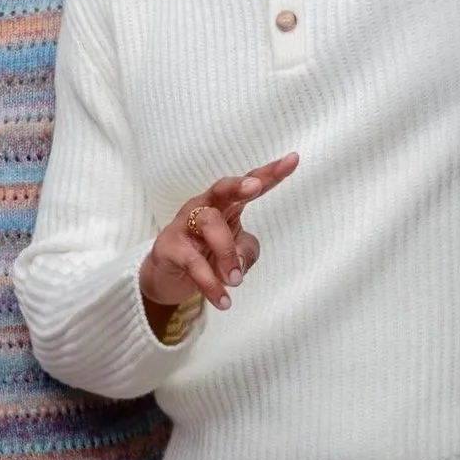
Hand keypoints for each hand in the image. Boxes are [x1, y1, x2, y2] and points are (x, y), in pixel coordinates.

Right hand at [140, 154, 298, 335]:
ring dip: (227, 252)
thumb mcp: (235, 255)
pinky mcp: (169, 248)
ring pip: (210, 223)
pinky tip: (224, 300)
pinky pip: (193, 263)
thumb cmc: (206, 256)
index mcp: (226, 205)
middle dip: (239, 185)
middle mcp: (204, 207)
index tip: (293, 159)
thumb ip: (245, 253)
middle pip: (222, 189)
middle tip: (256, 187)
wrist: (166, 276)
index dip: (270, 173)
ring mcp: (184, 225)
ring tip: (236, 280)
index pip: (250, 184)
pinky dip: (211, 284)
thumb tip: (236, 267)